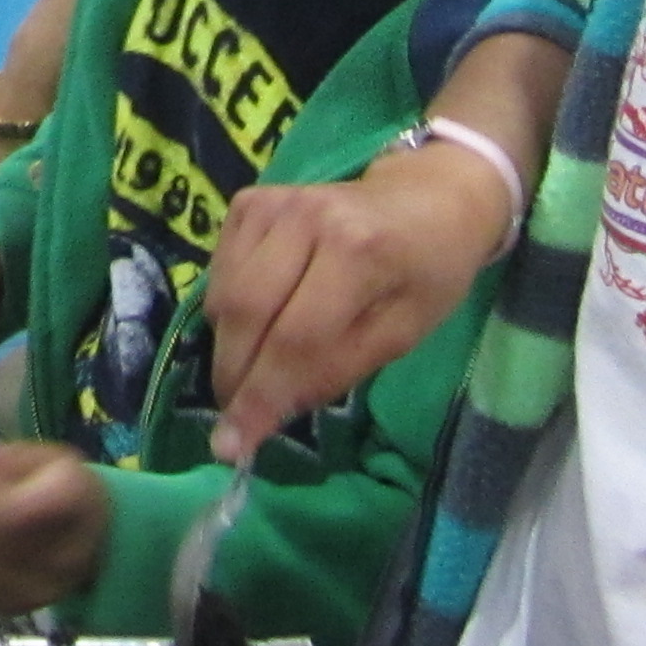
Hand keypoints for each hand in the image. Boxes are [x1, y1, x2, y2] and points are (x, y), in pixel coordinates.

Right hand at [203, 147, 515, 459]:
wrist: (426, 198)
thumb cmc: (427, 273)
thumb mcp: (402, 334)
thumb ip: (335, 372)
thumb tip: (264, 418)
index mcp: (359, 251)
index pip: (295, 338)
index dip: (262, 396)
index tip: (233, 447)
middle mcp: (305, 217)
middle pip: (246, 314)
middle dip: (235, 378)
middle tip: (237, 416)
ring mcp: (271, 202)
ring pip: (223, 295)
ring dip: (231, 346)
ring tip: (258, 367)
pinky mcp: (249, 201)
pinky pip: (218, 273)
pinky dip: (229, 310)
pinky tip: (260, 318)